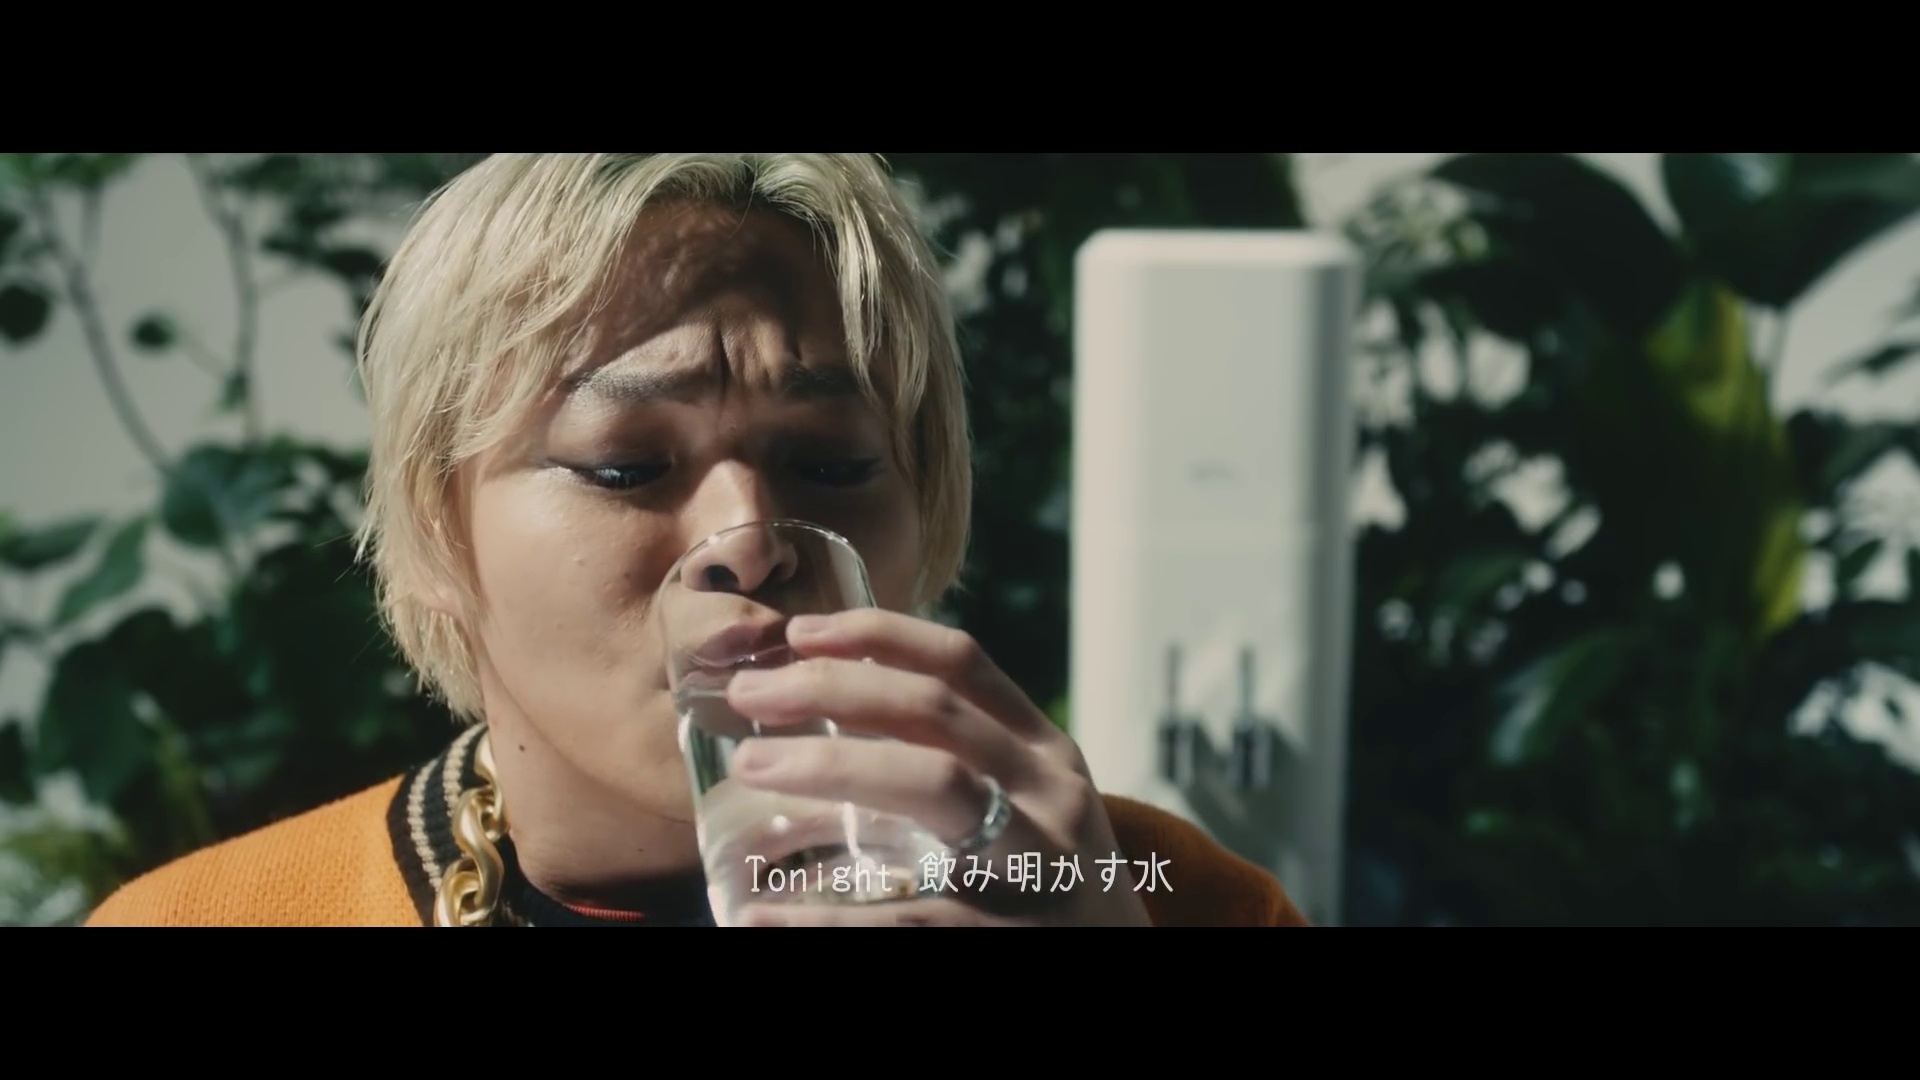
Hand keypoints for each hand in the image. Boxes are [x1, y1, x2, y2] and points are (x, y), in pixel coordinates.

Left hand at [722, 609, 1153, 925]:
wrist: (1120, 966)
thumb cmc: (1044, 891)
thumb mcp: (1028, 813)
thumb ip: (954, 768)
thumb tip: (812, 730)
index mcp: (1045, 754)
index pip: (962, 664)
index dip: (878, 635)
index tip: (800, 631)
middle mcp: (1051, 796)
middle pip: (936, 714)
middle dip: (833, 691)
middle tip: (749, 694)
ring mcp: (1039, 865)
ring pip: (935, 786)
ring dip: (829, 765)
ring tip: (749, 764)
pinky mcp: (1010, 937)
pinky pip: (912, 916)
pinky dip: (829, 916)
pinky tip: (764, 914)